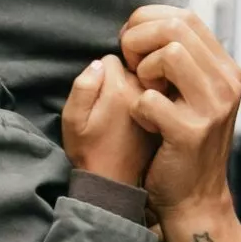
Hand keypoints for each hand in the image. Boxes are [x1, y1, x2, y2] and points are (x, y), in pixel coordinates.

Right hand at [62, 54, 154, 189]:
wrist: (115, 182)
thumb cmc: (89, 151)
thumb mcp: (73, 120)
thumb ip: (83, 86)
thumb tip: (99, 63)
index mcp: (119, 87)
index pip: (111, 58)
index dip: (100, 74)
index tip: (98, 97)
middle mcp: (143, 90)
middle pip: (132, 64)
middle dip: (120, 77)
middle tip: (111, 106)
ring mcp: (159, 101)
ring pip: (146, 78)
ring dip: (136, 88)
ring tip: (125, 114)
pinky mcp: (167, 113)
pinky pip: (157, 93)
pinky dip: (149, 99)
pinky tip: (141, 119)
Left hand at [121, 7, 240, 241]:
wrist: (194, 199)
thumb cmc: (182, 144)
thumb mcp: (193, 95)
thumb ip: (182, 61)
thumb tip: (151, 23)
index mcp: (226, 69)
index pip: (185, 16)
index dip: (147, 22)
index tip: (133, 48)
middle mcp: (228, 83)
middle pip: (175, 27)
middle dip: (139, 40)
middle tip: (131, 68)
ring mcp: (214, 107)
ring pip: (168, 53)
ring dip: (142, 70)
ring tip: (143, 92)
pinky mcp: (192, 132)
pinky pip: (149, 99)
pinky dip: (137, 109)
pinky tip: (147, 123)